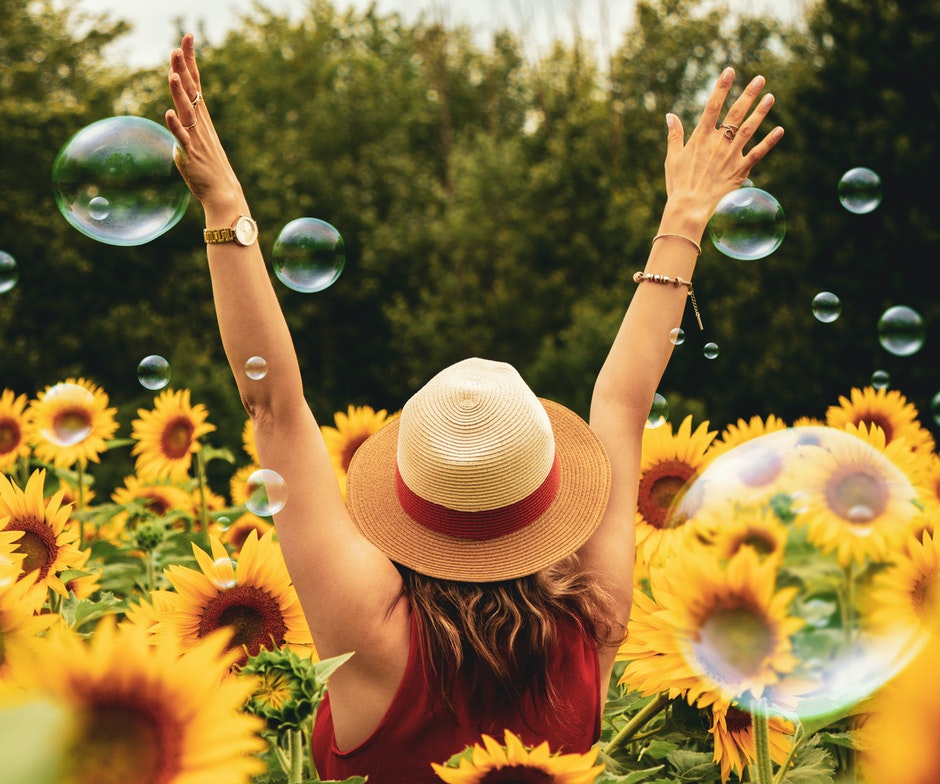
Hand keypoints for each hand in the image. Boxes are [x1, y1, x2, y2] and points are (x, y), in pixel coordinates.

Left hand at [165, 34, 243, 213]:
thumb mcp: (194, 141)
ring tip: (174, 74)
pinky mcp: (191, 154)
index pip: (195, 82)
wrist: (223, 192)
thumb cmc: (208, 168)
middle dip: (184, 68)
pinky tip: (169, 113)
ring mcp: (196, 138)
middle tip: (178, 47)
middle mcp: (200, 123)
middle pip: (192, 91)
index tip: (187, 38)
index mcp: (201, 117)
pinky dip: (176, 125)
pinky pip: (182, 138)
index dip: (190, 60)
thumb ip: (183, 129)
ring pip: (187, 111)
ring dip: (180, 93)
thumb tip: (175, 122)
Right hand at [663, 67, 784, 225]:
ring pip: (749, 128)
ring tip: (771, 97)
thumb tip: (670, 115)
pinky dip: (769, 141)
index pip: (712, 106)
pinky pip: (758, 153)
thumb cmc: (678, 185)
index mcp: (700, 138)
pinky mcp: (740, 170)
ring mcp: (730, 156)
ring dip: (761, 112)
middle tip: (760, 78)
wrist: (689, 209)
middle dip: (748, 94)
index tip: (730, 70)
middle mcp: (717, 143)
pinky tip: (779, 129)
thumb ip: (674, 135)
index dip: (721, 87)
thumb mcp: (672, 158)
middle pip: (735, 113)